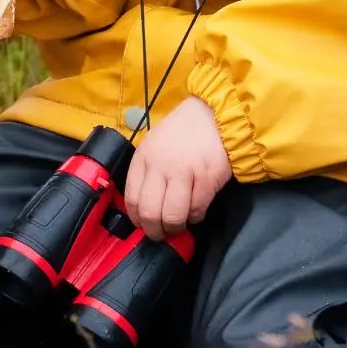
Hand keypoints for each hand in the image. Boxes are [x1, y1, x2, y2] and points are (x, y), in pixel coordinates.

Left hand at [124, 98, 232, 240]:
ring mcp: (185, 171)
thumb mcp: (154, 144)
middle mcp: (161, 165)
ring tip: (179, 224)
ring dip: (176, 226)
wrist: (215, 114)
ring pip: (173, 216)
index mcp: (144, 157)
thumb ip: (146, 172)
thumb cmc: (182, 132)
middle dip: (155, 231)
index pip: (132, 199)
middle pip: (150, 213)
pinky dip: (195, 217)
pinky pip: (197, 210)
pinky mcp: (208, 177)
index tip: (143, 225)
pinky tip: (196, 211)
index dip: (136, 220)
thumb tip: (143, 207)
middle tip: (161, 233)